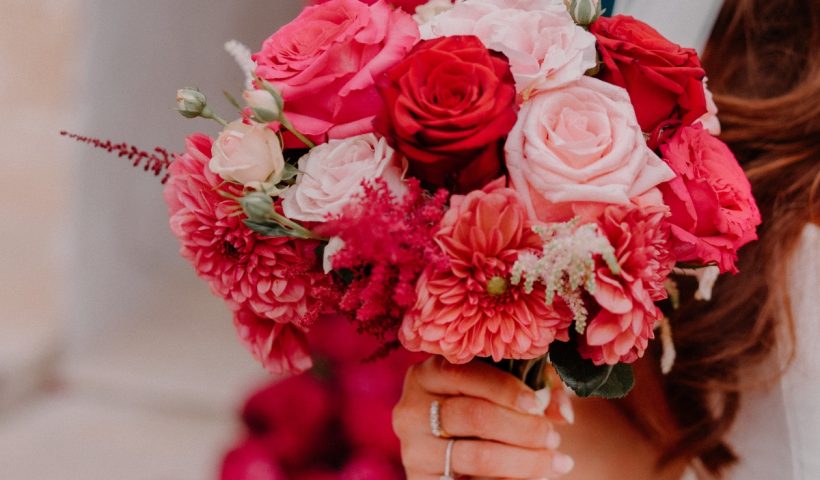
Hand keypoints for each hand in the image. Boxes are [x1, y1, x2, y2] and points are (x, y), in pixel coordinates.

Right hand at [393, 356, 574, 478]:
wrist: (460, 446)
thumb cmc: (489, 405)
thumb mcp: (507, 386)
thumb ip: (538, 386)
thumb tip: (563, 413)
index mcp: (427, 374)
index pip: (463, 374)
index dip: (504, 388)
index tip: (536, 403)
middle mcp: (411, 411)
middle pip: (473, 416)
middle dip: (522, 429)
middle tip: (552, 437)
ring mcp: (415, 451)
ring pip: (477, 456)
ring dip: (524, 460)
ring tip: (555, 461)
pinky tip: (535, 479)